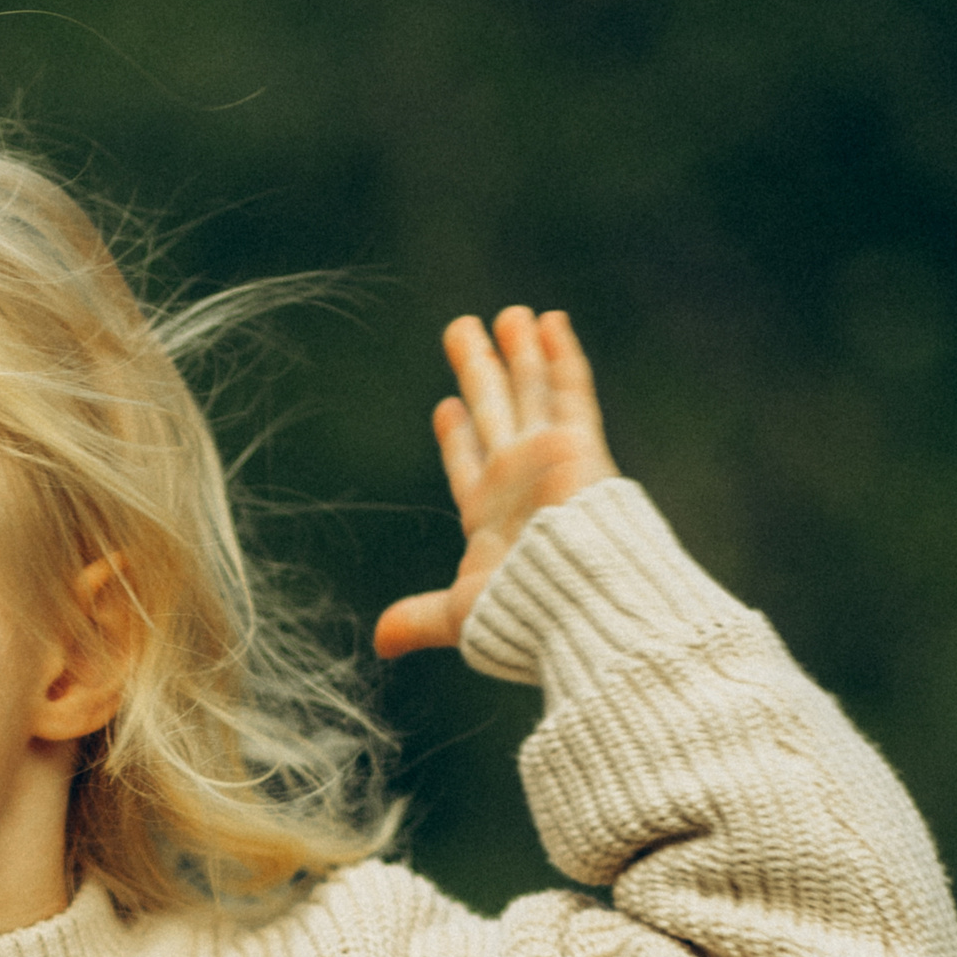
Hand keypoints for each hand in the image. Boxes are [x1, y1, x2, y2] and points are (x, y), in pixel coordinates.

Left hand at [374, 306, 619, 658]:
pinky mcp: (579, 445)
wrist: (579, 608)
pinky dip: (559, 355)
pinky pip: (568, 389)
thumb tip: (378, 643)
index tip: (444, 406)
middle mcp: (519, 480)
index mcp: (490, 517)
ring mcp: (550, 458)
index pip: (469, 461)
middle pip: (494, 410)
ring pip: (530, 391)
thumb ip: (419, 618)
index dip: (457, 434)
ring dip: (519, 352)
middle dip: (480, 372)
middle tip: (461, 328)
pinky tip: (550, 321)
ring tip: (507, 313)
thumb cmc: (522, 616)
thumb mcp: (460, 615)